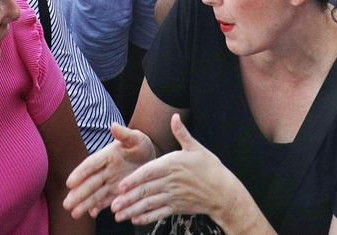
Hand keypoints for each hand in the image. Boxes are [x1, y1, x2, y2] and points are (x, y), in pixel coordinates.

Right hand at [65, 122, 156, 218]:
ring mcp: (111, 183)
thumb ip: (125, 134)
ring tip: (74, 214)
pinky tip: (92, 213)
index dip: (81, 173)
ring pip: (96, 194)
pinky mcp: (117, 193)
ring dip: (85, 203)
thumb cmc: (141, 147)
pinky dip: (99, 207)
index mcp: (107, 155)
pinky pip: (107, 201)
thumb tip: (113, 126)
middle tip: (66, 204)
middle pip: (90, 183)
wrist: (150, 159)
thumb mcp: (137, 138)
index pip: (91, 164)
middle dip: (78, 194)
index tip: (70, 182)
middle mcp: (106, 170)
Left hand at [111, 114, 238, 225]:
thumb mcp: (196, 148)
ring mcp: (174, 196)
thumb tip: (174, 117)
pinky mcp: (177, 207)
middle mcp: (171, 182)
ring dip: (133, 209)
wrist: (223, 192)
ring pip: (150, 204)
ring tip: (118, 215)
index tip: (120, 186)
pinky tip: (135, 220)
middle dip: (128, 199)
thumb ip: (182, 133)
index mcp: (173, 164)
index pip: (149, 172)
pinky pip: (159, 213)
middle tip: (112, 205)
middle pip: (146, 190)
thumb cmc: (210, 167)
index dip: (133, 180)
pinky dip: (147, 217)